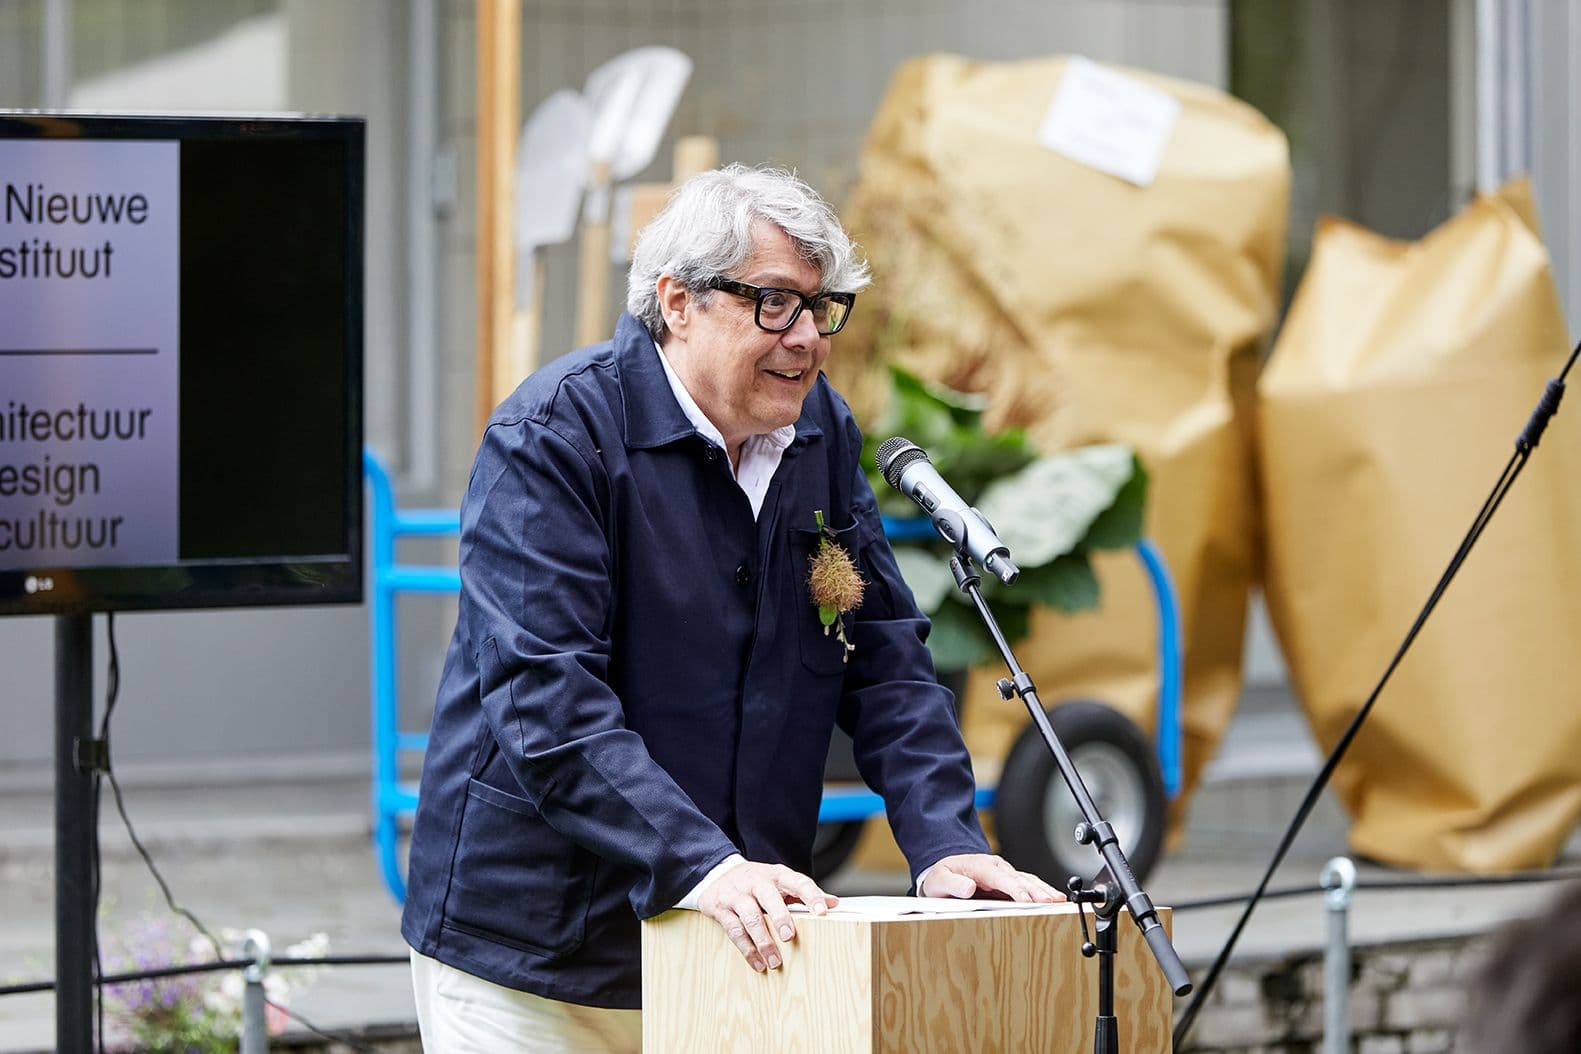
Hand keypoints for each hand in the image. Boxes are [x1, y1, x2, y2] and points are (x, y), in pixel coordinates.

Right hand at [697, 861, 837, 972]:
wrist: (717, 873)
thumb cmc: (756, 882)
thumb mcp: (780, 881)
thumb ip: (804, 893)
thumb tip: (834, 903)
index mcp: (776, 875)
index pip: (797, 881)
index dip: (810, 896)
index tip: (823, 912)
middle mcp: (756, 882)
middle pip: (769, 897)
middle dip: (780, 917)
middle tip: (790, 937)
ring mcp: (736, 894)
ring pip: (750, 916)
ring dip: (763, 941)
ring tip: (775, 961)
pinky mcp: (721, 908)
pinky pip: (734, 930)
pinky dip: (747, 949)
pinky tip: (758, 963)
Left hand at [919, 854, 1065, 902]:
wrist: (944, 873)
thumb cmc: (942, 877)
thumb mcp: (939, 881)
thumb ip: (952, 884)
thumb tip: (968, 888)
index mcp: (980, 866)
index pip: (1000, 878)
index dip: (1015, 889)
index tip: (1027, 900)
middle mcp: (996, 867)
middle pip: (1019, 879)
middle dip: (1036, 891)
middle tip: (1052, 902)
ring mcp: (1004, 873)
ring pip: (1028, 880)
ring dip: (1044, 890)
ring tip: (1059, 901)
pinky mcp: (1009, 882)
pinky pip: (1028, 885)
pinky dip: (1042, 891)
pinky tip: (1053, 899)